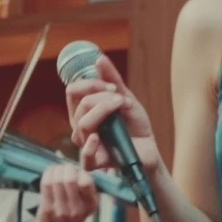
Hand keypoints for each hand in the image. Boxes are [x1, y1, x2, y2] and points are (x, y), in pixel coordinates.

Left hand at [38, 163, 99, 221]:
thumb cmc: (76, 212)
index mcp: (91, 204)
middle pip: (69, 178)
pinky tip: (50, 174)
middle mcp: (77, 210)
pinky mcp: (47, 211)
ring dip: (56, 169)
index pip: (86, 182)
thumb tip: (78, 161)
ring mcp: (60, 211)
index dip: (79, 171)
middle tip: (65, 167)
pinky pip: (45, 185)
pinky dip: (47, 174)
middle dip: (66, 167)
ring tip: (57, 169)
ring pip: (55, 180)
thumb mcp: (88, 202)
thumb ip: (87, 185)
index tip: (77, 171)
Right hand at [65, 54, 162, 175]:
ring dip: (105, 110)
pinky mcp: (94, 162)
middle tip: (121, 100)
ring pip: (83, 124)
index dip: (91, 84)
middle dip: (103, 96)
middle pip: (80, 104)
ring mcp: (86, 144)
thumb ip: (112, 79)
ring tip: (124, 109)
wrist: (148, 148)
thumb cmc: (133, 124)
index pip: (73, 91)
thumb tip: (98, 58)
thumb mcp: (125, 98)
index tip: (114, 87)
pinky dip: (90, 146)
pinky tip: (98, 138)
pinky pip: (85, 155)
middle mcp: (80, 127)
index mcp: (84, 111)